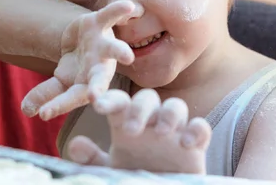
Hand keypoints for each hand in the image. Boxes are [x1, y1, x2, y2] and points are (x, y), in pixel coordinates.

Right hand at [21, 0, 135, 120]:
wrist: (82, 44)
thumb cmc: (75, 69)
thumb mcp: (60, 81)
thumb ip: (45, 94)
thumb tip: (25, 111)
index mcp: (86, 85)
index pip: (71, 98)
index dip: (58, 105)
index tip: (45, 114)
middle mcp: (98, 68)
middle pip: (99, 79)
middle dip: (97, 87)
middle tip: (93, 97)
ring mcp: (102, 47)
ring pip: (112, 50)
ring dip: (119, 52)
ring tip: (128, 56)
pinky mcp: (99, 25)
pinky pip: (110, 16)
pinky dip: (119, 10)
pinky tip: (129, 6)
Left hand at [67, 89, 211, 173]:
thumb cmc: (132, 178)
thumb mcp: (110, 171)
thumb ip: (92, 160)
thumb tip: (75, 144)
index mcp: (127, 124)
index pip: (119, 102)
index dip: (109, 100)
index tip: (98, 106)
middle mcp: (151, 123)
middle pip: (148, 98)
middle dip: (140, 108)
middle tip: (131, 130)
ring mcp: (174, 132)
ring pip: (176, 106)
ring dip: (170, 114)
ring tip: (162, 132)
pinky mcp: (196, 145)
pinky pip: (201, 127)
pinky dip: (197, 130)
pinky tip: (186, 143)